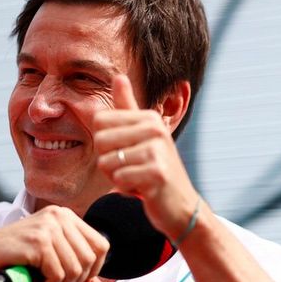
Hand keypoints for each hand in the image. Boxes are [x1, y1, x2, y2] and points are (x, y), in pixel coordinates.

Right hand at [0, 206, 109, 281]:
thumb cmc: (13, 258)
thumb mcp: (50, 262)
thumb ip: (76, 274)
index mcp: (66, 216)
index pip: (101, 245)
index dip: (92, 270)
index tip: (72, 280)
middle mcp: (59, 216)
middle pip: (90, 259)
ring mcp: (48, 227)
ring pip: (75, 269)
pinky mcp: (37, 242)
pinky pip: (58, 274)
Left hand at [93, 75, 198, 240]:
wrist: (181, 205)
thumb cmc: (156, 169)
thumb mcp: (143, 135)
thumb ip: (127, 107)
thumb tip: (119, 76)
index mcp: (148, 117)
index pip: (99, 122)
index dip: (105, 143)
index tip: (126, 152)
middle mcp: (154, 129)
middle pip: (100, 141)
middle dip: (109, 162)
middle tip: (131, 169)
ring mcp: (157, 150)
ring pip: (107, 163)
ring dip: (117, 177)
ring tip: (137, 178)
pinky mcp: (157, 173)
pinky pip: (118, 179)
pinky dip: (126, 189)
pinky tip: (143, 189)